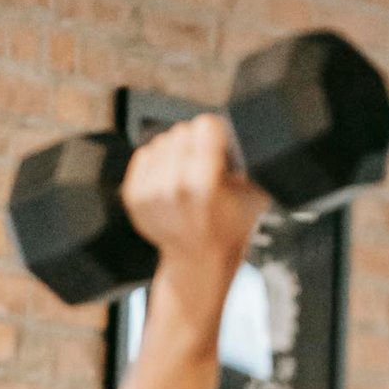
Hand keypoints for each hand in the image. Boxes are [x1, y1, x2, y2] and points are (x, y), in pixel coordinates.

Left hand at [121, 115, 265, 308]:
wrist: (199, 262)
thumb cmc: (230, 229)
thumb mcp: (256, 198)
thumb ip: (254, 166)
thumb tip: (248, 137)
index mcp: (203, 186)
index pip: (205, 126)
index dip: (217, 134)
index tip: (221, 145)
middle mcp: (172, 187)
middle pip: (183, 131)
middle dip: (197, 144)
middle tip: (207, 166)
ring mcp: (149, 192)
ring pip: (162, 141)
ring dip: (177, 153)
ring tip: (189, 176)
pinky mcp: (133, 195)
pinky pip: (144, 155)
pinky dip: (159, 164)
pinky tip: (172, 182)